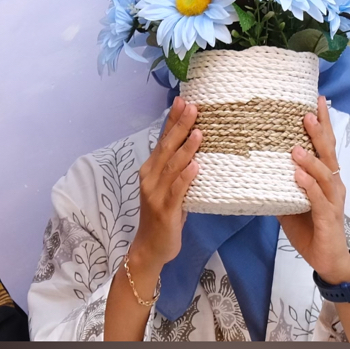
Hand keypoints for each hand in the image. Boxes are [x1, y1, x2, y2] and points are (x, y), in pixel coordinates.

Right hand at [128, 97, 201, 270]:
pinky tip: (196, 166)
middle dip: (180, 126)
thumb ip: (177, 169)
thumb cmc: (163, 216)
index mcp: (150, 169)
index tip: (182, 100)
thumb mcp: (169, 187)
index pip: (162, 139)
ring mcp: (155, 193)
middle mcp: (150, 177)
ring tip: (199, 132)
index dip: (172, 120)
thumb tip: (195, 146)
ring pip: (172, 166)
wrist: (150, 247)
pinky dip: (186, 177)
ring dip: (186, 148)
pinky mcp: (164, 210)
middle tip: (192, 107)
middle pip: (166, 147)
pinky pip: (176, 190)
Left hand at [278, 96, 349, 284]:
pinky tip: (298, 176)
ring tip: (295, 148)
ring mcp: (332, 201)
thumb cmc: (307, 223)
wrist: (326, 258)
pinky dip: (308, 187)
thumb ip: (274, 178)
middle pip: (327, 153)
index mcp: (324, 175)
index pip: (324, 144)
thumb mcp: (287, 196)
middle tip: (306, 114)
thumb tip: (248, 158)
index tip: (315, 100)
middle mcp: (332, 183)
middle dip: (318, 133)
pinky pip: (318, 200)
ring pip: (324, 175)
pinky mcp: (327, 218)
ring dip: (310, 160)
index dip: (322, 123)